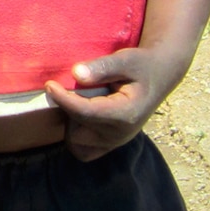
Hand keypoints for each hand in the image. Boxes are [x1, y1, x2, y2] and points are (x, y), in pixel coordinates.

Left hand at [43, 48, 183, 160]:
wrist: (159, 76)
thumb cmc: (141, 65)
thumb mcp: (126, 59)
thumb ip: (102, 67)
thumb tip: (76, 73)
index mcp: (125, 115)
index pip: (84, 112)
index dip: (63, 99)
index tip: (49, 85)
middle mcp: (120, 134)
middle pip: (76, 132)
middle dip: (69, 111)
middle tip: (72, 91)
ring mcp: (116, 142)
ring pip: (76, 144)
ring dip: (71, 125)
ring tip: (80, 103)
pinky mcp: (111, 145)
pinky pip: (82, 151)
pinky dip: (76, 136)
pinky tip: (81, 116)